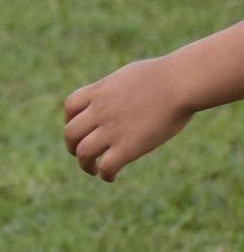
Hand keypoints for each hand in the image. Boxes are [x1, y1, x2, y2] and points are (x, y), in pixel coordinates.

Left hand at [64, 57, 193, 180]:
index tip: (80, 128)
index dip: (70, 119)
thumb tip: (121, 94)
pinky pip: (106, 167)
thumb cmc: (167, 75)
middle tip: (81, 154)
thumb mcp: (130, 75)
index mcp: (100, 91)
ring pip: (83, 153)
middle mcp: (100, 111)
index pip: (70, 107)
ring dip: (85, 164)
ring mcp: (111, 130)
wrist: (182, 82)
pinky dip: (105, 174)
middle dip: (73, 146)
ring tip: (93, 169)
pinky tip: (111, 176)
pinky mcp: (128, 147)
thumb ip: (118, 88)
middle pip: (71, 133)